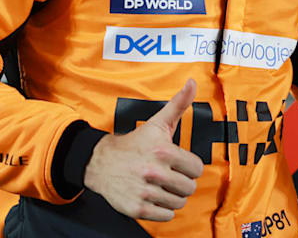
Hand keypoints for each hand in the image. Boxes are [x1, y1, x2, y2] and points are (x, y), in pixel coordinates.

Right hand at [83, 79, 203, 221]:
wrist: (100, 162)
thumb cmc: (135, 143)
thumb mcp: (158, 122)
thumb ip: (179, 104)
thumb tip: (193, 82)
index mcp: (164, 152)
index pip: (197, 168)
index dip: (189, 166)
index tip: (178, 163)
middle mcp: (154, 172)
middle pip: (189, 187)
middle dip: (182, 182)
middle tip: (169, 176)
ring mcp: (145, 192)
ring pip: (179, 202)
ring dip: (173, 196)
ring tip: (161, 186)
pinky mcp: (137, 208)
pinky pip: (166, 215)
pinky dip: (163, 209)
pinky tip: (155, 197)